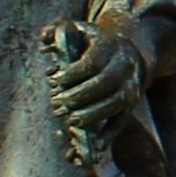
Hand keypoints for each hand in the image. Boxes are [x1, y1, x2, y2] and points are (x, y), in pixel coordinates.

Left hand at [45, 17, 149, 143]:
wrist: (127, 50)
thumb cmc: (93, 42)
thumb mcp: (78, 30)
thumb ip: (58, 30)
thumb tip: (43, 37)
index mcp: (109, 45)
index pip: (91, 62)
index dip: (72, 74)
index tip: (54, 81)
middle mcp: (124, 65)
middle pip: (104, 83)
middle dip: (79, 96)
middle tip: (57, 104)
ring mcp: (131, 85)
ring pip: (115, 104)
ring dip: (92, 115)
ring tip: (71, 121)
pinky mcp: (132, 103)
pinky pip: (122, 121)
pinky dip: (109, 135)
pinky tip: (94, 146)